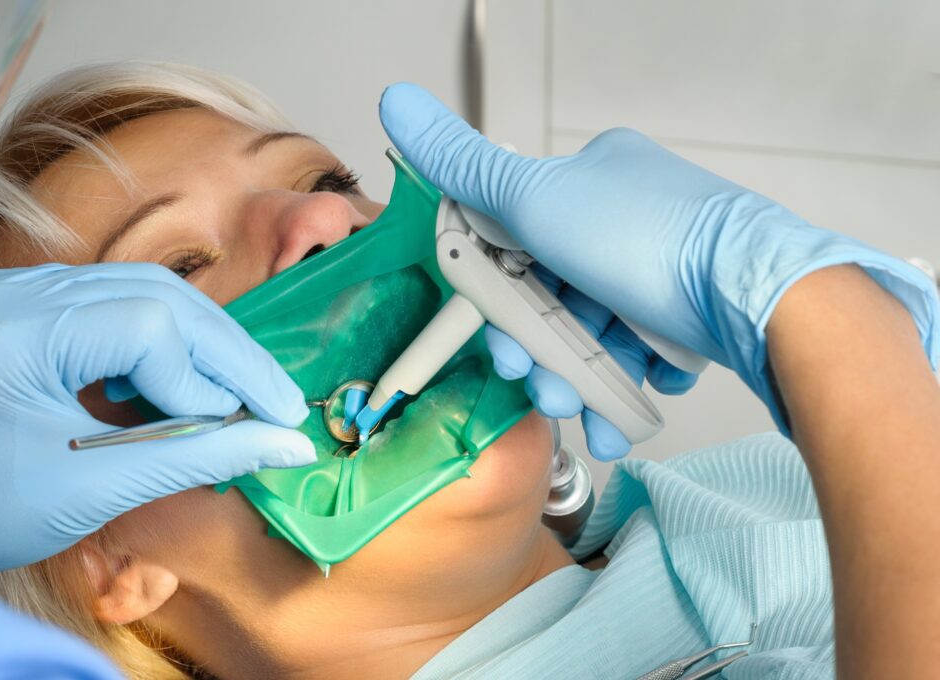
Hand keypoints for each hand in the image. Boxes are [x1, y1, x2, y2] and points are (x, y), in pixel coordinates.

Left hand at [0, 263, 314, 580]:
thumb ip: (202, 456)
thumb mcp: (100, 489)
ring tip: (245, 393)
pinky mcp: (32, 301)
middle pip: (156, 294)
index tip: (250, 427)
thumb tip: (290, 444)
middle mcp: (10, 293)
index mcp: (9, 335)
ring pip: (148, 290)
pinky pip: (124, 301)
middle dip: (226, 354)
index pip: (145, 327)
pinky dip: (172, 340)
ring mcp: (18, 290)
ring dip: (206, 343)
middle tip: (277, 404)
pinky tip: (193, 379)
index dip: (208, 377)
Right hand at [379, 83, 934, 454]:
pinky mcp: (691, 313)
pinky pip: (640, 354)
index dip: (498, 297)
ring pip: (595, 334)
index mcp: (590, 180)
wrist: (758, 297)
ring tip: (586, 413)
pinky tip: (624, 406)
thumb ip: (464, 166)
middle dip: (542, 352)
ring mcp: (661, 268)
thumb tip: (396, 100)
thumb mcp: (538, 198)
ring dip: (580, 381)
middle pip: (554, 295)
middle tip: (542, 386)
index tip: (499, 338)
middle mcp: (626, 219)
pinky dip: (626, 384)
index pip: (516, 238)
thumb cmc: (653, 241)